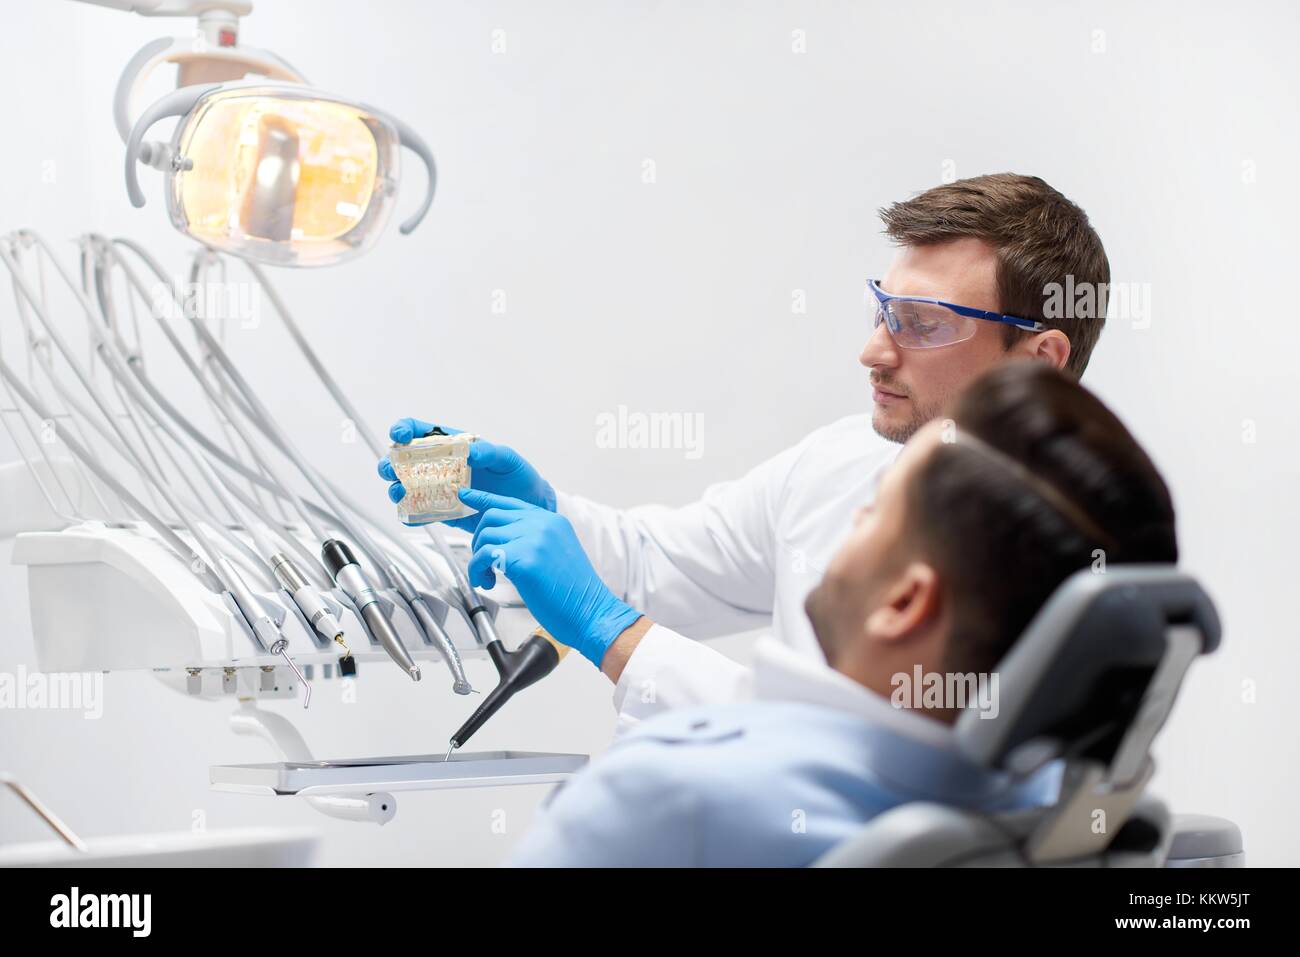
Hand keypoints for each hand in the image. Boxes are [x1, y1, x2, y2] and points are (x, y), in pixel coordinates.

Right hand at [377, 418, 556, 530]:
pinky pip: (421, 513)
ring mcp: (440, 490)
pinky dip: (411, 514)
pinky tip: (410, 514)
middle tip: (393, 470)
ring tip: (400, 492)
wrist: (527, 506)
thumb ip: (490, 452)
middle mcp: (441, 467)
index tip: (400, 435)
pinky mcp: (444, 512)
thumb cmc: (517, 476)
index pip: (420, 432)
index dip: (403, 429)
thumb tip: (471, 452)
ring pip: (406, 487)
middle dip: (391, 463)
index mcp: (453, 446)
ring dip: (396, 489)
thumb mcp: (508, 459)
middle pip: (404, 460)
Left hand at [461, 488, 640, 667]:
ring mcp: (534, 539)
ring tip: (486, 577)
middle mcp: (543, 524)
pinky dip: (477, 571)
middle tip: (482, 562)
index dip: (483, 499)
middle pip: (492, 516)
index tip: (465, 496)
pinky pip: (484, 556)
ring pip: (486, 536)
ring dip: (477, 559)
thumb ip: (534, 540)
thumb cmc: (574, 593)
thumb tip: (505, 542)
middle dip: (479, 539)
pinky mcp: (524, 558)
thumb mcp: (556, 554)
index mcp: (551, 521)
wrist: (590, 612)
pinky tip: (487, 582)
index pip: (510, 502)